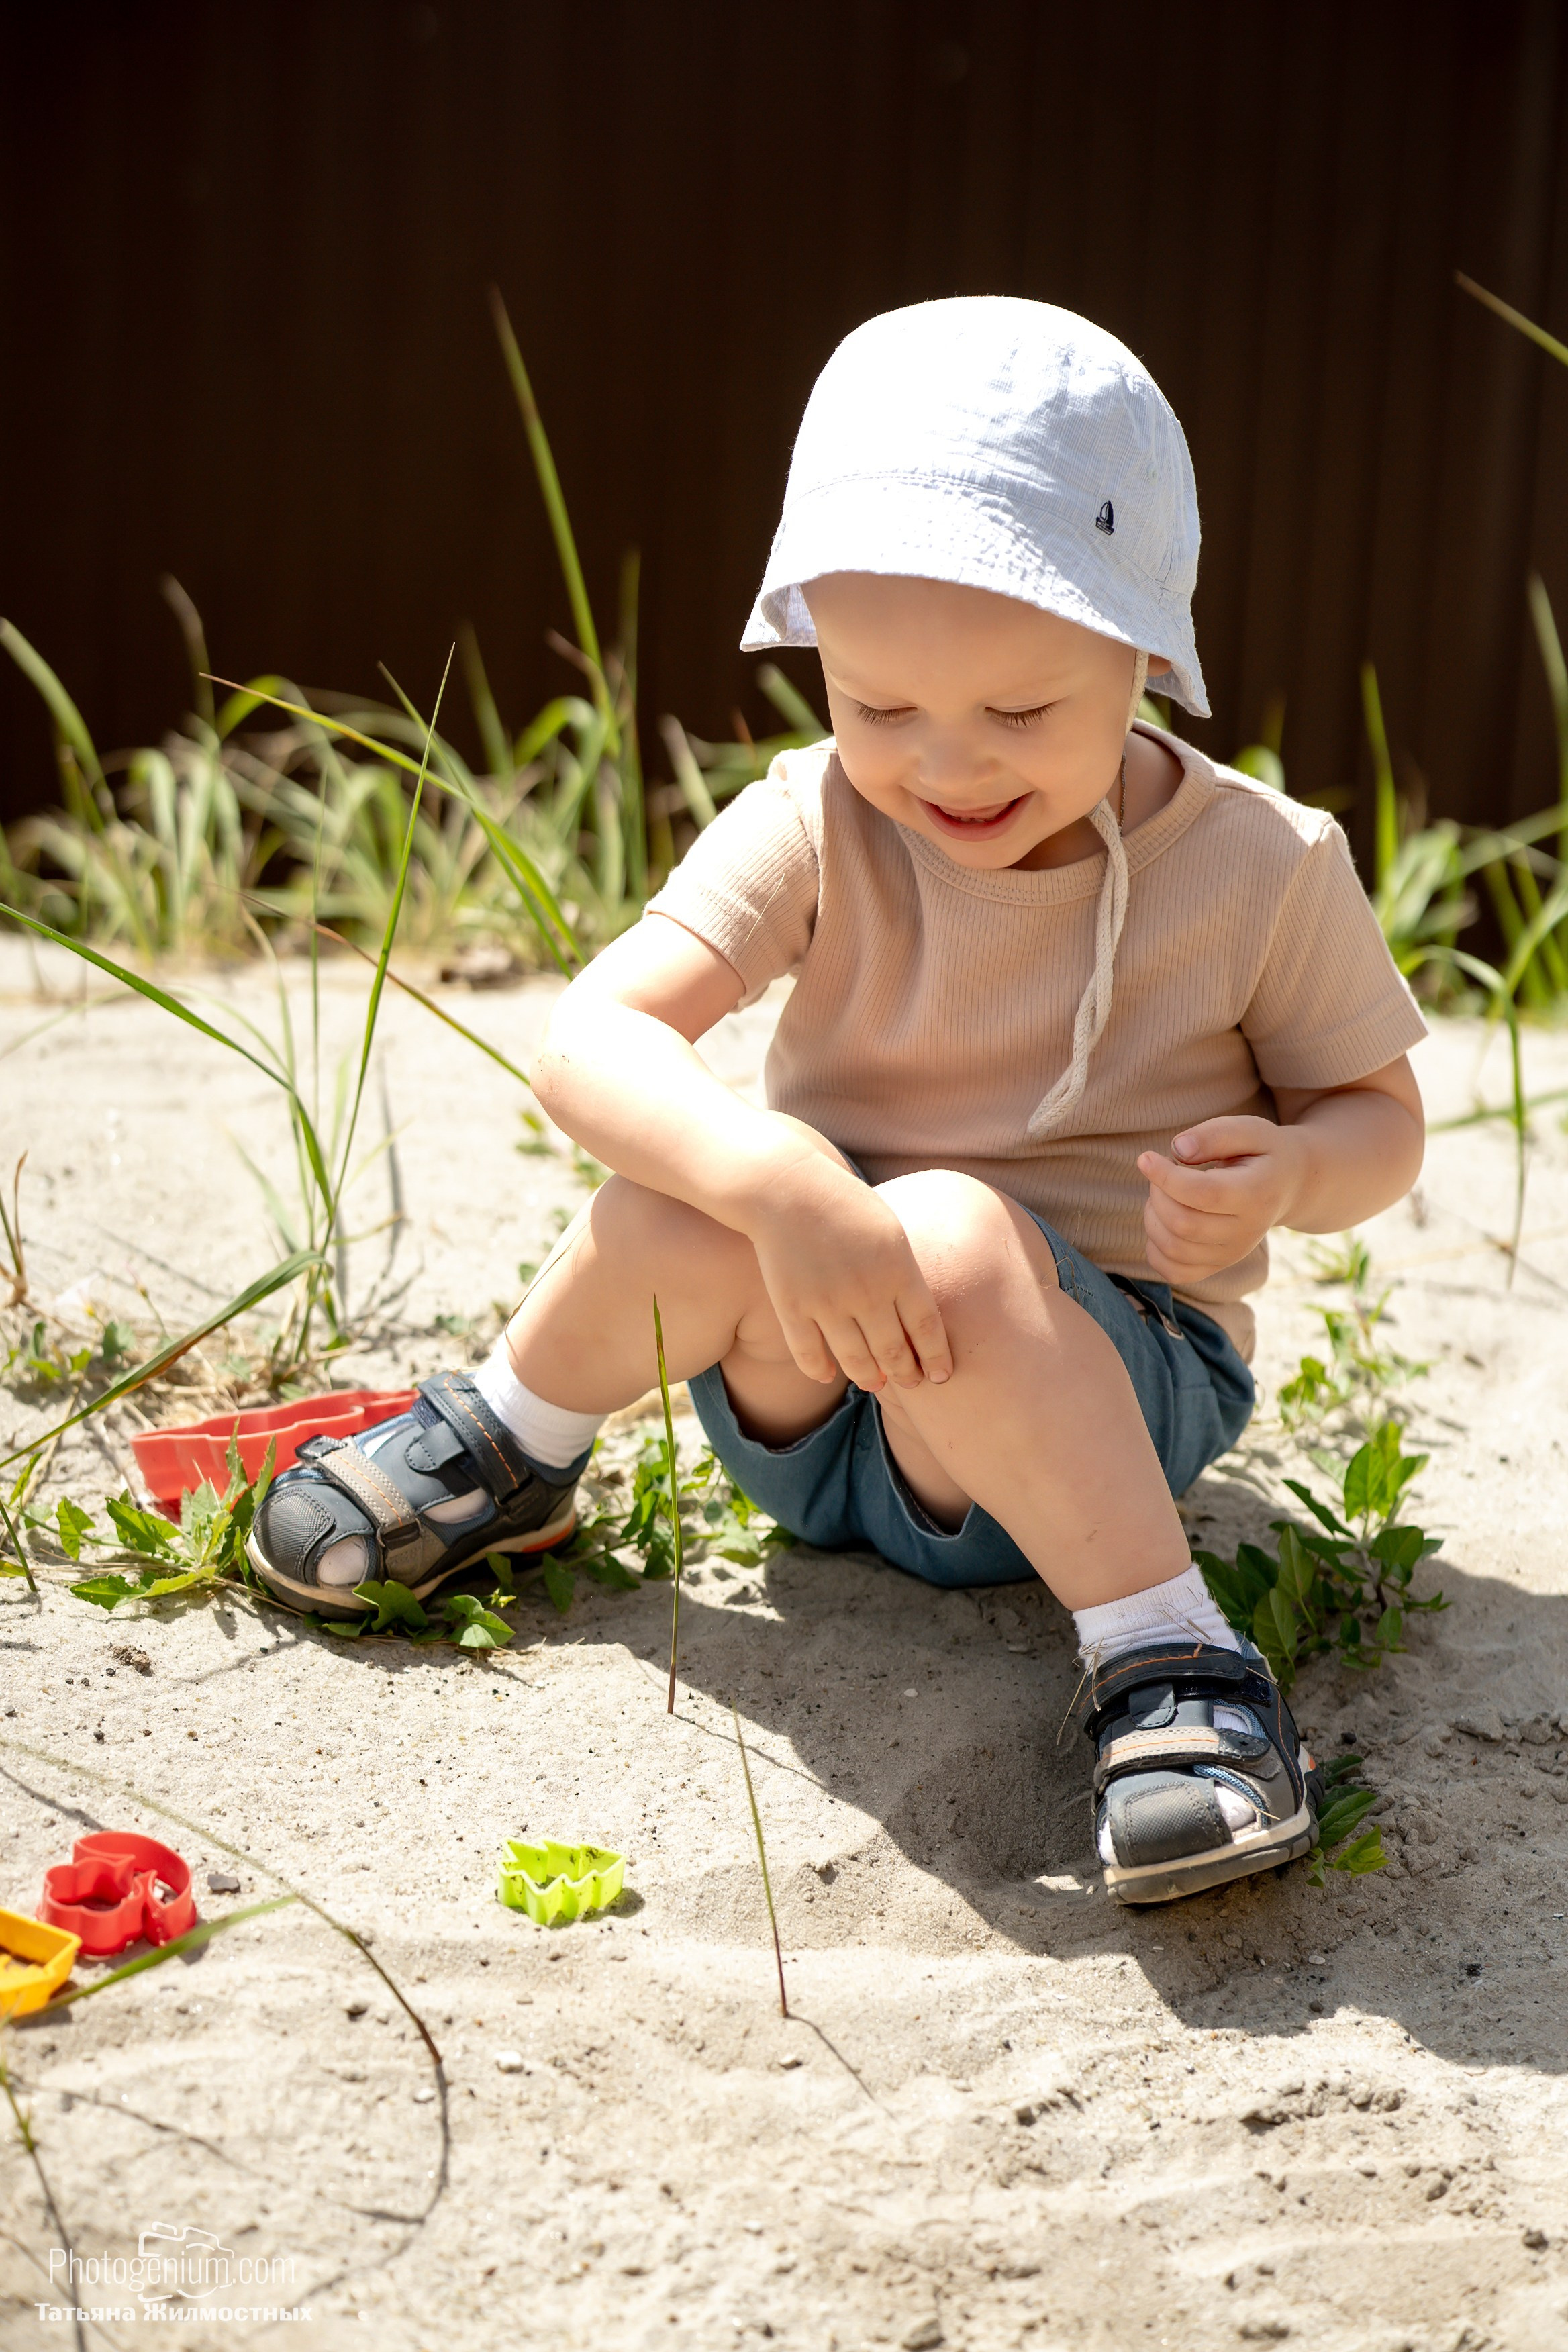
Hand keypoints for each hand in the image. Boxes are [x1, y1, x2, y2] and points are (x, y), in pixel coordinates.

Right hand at [743, 1157, 952, 1390]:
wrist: (788, 1189)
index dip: (935, 1358)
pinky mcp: (793, 1307)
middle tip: (910, 1382)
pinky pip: (810, 1355)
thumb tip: (919, 1319)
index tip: (940, 1376)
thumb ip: (906, 1274)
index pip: (926, 1329)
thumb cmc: (847, 1207)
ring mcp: (828, 1302)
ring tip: (876, 1383)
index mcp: (898, 1270)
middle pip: (894, 1351)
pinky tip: (829, 1375)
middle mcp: (866, 1292)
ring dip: (870, 1378)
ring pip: (856, 1361)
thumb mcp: (891, 1231)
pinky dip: (821, 1370)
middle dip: (906, 1374)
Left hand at [1138, 1116, 1306, 1284]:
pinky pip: (1174, 1271)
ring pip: (1173, 1248)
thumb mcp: (1249, 1130)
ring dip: (1153, 1217)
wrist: (1288, 1186)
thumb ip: (1215, 1135)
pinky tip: (1161, 1221)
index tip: (1145, 1157)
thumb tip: (1178, 1149)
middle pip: (1183, 1224)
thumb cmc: (1262, 1153)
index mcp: (1256, 1195)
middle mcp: (1247, 1232)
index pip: (1202, 1194)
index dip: (1165, 1177)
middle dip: (1158, 1194)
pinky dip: (1155, 1249)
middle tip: (1162, 1172)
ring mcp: (1232, 1254)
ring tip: (1164, 1193)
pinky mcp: (1217, 1266)